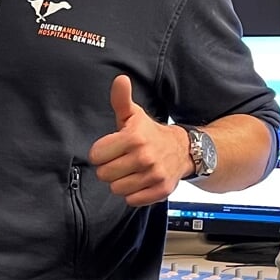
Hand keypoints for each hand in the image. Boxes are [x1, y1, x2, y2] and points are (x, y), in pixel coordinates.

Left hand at [89, 75, 190, 206]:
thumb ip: (121, 99)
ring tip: (132, 171)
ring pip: (116, 189)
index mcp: (134, 137)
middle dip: (110, 168)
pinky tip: (140, 181)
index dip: (101, 153)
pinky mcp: (160, 190)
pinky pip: (131, 200)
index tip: (112, 149)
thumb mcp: (134, 115)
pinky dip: (134, 194)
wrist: (183, 150)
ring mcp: (154, 175)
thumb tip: (120, 79)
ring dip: (121, 182)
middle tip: (122, 160)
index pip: (96, 156)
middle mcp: (145, 157)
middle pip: (104, 174)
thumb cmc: (149, 133)